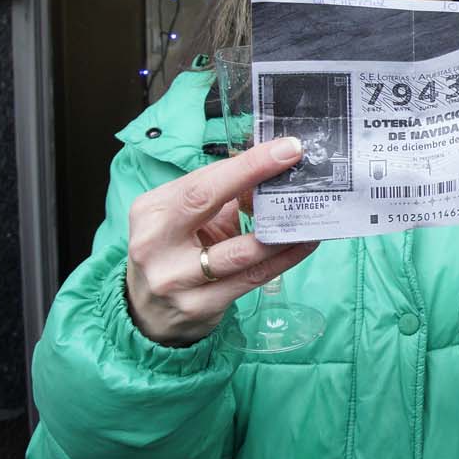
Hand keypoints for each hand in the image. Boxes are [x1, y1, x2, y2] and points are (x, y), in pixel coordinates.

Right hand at [125, 137, 319, 345]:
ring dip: (282, 229)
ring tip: (311, 210)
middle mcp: (155, 243)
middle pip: (207, 202)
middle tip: (297, 163)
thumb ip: (221, 195)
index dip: (245, 164)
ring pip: (240, 251)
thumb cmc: (173, 250)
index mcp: (152, 211)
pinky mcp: (200, 306)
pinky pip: (252, 278)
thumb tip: (271, 170)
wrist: (148, 311)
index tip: (285, 148)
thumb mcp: (184, 217)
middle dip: (256, 177)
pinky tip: (304, 243)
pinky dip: (284, 258)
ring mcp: (176, 279)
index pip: (201, 181)